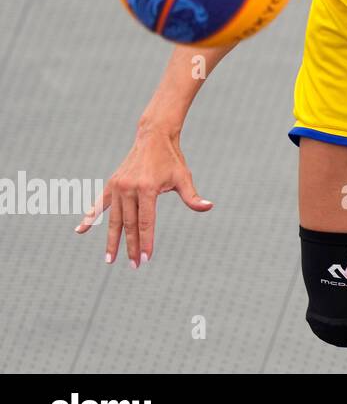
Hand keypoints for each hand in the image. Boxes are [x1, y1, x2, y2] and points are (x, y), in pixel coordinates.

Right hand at [75, 119, 212, 265]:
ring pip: (114, 219)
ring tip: (110, 260)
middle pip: (129, 224)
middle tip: (134, 266)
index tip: (146, 258)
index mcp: (147, 188)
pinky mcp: (111, 184)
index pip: (146, 222)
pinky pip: (99, 204)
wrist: (154, 137)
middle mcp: (129, 188)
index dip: (146, 241)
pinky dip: (89, 217)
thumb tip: (209, 207)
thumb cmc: (172, 159)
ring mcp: (117, 186)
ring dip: (112, 240)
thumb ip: (192, 196)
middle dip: (131, 247)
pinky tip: (80, 230)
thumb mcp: (183, 177)